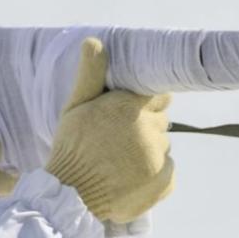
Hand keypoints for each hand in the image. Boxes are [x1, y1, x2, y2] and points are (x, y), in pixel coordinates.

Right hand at [45, 37, 174, 222]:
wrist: (70, 196)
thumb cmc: (70, 148)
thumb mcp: (75, 108)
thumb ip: (91, 75)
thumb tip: (94, 41)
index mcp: (130, 106)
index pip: (159, 96)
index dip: (144, 105)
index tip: (128, 115)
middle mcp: (149, 129)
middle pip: (160, 121)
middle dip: (145, 128)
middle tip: (118, 142)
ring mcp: (159, 157)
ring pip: (162, 146)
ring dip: (148, 152)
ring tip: (120, 162)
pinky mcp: (165, 182)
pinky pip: (168, 171)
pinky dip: (154, 175)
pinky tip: (130, 178)